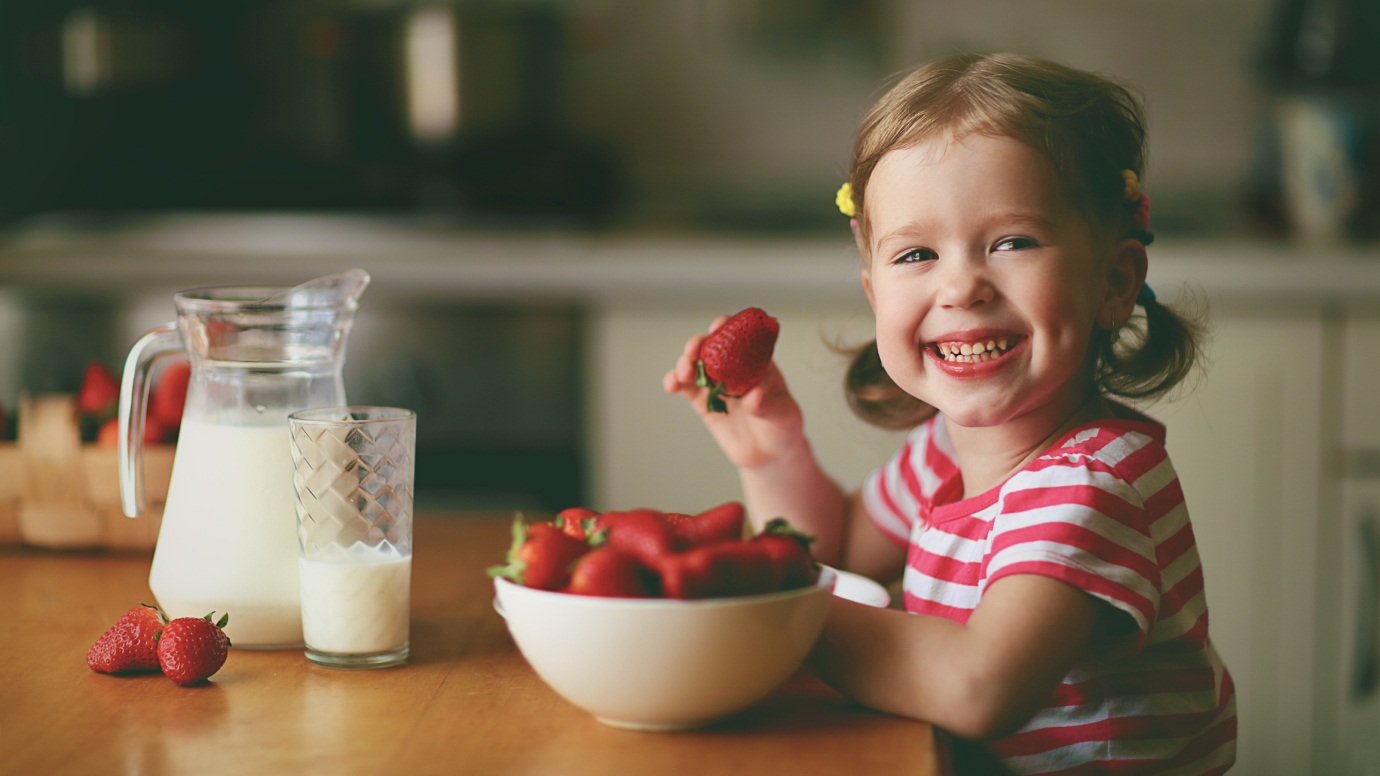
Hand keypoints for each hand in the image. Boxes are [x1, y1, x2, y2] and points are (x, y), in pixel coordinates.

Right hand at [663, 315, 806, 470]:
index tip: (719, 326)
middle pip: (712, 347)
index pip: (741, 336)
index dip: (729, 327)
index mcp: (757, 361)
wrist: (770, 454)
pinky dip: (675, 382)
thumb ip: (767, 405)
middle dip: (700, 343)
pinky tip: (671, 384)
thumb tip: (753, 396)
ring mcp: (715, 383)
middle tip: (694, 349)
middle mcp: (733, 367)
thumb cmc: (783, 427)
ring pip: (695, 365)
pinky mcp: (702, 401)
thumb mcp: (783, 415)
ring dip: (685, 363)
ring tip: (684, 372)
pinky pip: (685, 388)